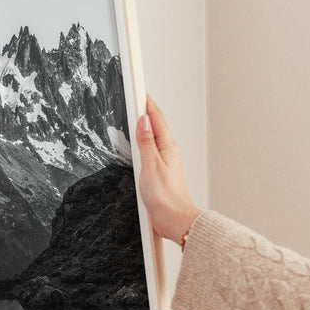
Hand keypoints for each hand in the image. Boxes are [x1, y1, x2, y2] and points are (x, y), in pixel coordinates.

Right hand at [135, 96, 201, 243]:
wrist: (174, 220)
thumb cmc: (166, 197)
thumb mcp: (151, 165)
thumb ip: (146, 142)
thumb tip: (143, 121)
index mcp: (167, 147)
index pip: (156, 118)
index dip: (147, 103)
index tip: (139, 90)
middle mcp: (168, 152)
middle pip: (155, 126)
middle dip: (145, 111)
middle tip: (135, 97)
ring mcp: (164, 163)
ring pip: (153, 139)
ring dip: (144, 127)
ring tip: (135, 115)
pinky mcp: (160, 173)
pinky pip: (150, 152)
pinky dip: (143, 144)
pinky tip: (137, 146)